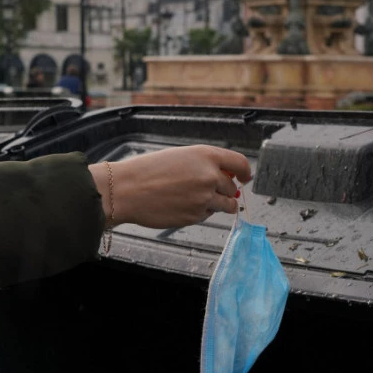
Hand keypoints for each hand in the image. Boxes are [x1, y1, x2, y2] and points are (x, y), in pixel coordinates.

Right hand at [89, 145, 251, 228]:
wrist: (127, 190)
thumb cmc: (148, 171)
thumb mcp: (181, 156)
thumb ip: (205, 164)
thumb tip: (226, 176)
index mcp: (206, 156)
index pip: (240, 163)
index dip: (245, 172)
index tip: (245, 177)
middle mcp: (209, 176)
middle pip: (232, 188)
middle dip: (225, 190)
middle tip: (206, 190)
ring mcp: (204, 198)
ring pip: (226, 205)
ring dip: (219, 204)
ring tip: (197, 200)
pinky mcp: (196, 216)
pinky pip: (208, 215)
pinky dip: (200, 212)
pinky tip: (182, 205)